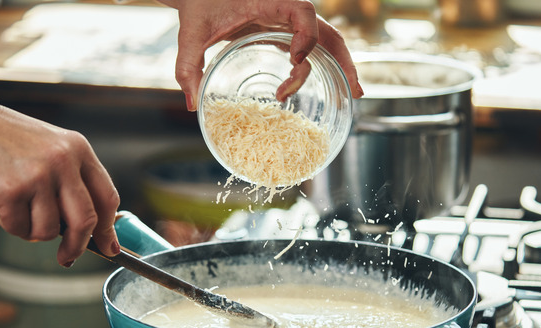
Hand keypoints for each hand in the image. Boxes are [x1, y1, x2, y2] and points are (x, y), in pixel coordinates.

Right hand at [0, 99, 120, 266]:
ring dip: (36, 231)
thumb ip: (77, 183)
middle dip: (78, 246)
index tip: (108, 248)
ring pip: (49, 230)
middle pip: (85, 221)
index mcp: (79, 149)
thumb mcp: (55, 150)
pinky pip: (20, 228)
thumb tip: (97, 232)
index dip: (109, 229)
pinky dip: (14, 226)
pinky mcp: (9, 189)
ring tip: (24, 210)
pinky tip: (6, 205)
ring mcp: (36, 175)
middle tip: (68, 256)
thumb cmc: (15, 144)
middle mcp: (62, 160)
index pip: (107, 198)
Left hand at [157, 0, 362, 110]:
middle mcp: (286, 11)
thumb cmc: (199, 5)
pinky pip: (311, 48)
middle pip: (327, 30)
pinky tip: (329, 88)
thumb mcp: (190, 33)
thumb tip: (192, 105)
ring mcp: (288, 23)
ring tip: (352, 94)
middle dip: (343, 59)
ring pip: (326, 41)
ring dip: (341, 65)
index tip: (295, 59)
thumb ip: (188, 66)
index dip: (306, 35)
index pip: (302, 11)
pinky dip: (324, 66)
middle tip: (353, 89)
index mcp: (270, 0)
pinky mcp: (284, 34)